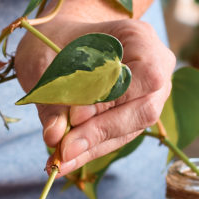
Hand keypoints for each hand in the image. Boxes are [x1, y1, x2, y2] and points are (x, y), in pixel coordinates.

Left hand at [14, 13, 174, 174]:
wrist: (57, 41)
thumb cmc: (52, 40)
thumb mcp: (43, 60)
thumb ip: (52, 96)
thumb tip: (55, 135)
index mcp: (139, 37)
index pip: (145, 75)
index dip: (113, 98)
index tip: (75, 116)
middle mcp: (155, 67)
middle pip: (144, 109)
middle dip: (101, 131)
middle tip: (63, 148)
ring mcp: (149, 94)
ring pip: (130, 129)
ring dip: (93, 147)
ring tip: (58, 161)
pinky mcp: (133, 116)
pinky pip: (116, 137)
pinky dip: (89, 150)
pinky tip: (64, 161)